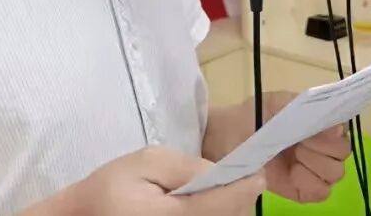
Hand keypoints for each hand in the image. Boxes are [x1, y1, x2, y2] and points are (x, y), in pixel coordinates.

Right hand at [50, 145, 265, 215]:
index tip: (256, 172)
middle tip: (235, 179)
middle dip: (238, 197)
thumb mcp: (146, 161)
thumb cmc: (115, 187)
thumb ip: (185, 165)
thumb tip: (220, 171)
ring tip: (218, 194)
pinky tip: (205, 206)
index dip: (245, 186)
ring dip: (230, 209)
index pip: (224, 204)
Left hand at [203, 92, 351, 204]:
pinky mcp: (304, 189)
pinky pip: (321, 193)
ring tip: (292, 157)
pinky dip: (309, 184)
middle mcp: (322, 146)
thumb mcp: (277, 103)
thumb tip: (335, 126)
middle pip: (342, 155)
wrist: (228, 137)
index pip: (343, 130)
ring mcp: (314, 169)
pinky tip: (291, 175)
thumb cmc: (254, 115)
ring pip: (335, 174)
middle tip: (298, 145)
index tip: (310, 132)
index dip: (331, 134)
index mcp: (319, 122)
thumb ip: (305, 108)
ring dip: (314, 166)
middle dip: (321, 150)